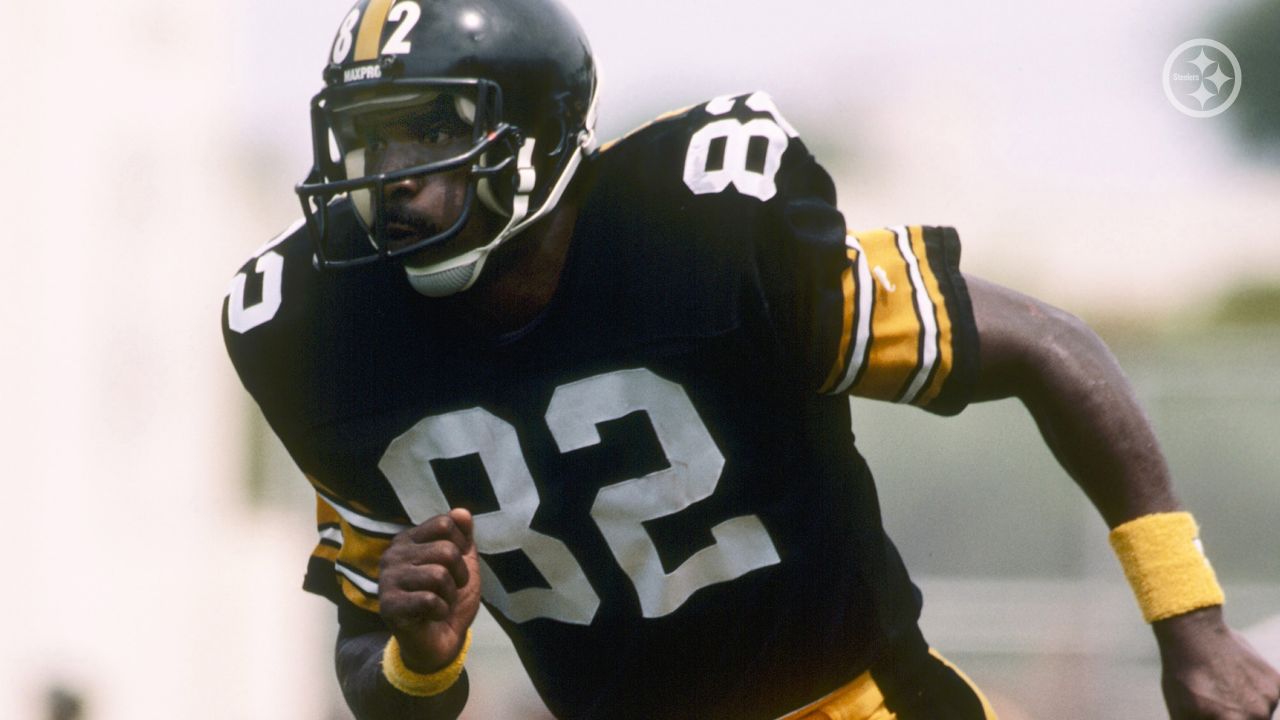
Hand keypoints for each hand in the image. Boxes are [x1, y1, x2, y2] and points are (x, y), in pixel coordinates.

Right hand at [379, 508, 481, 672]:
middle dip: (459, 575)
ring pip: (438, 575)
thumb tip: (460, 512)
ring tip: (440, 602)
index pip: (444, 523)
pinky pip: (429, 599)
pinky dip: (441, 610)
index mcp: (410, 539)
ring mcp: (387, 579)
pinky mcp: (388, 605)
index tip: (454, 566)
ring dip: (450, 595)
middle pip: (446, 550)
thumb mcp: (464, 563)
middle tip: (449, 590)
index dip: (461, 547)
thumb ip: (463, 536)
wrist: (441, 641)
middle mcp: (393, 554)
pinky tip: (431, 615)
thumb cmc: (449, 598)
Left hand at [1154, 607, 1279, 718]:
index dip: (1222, 719)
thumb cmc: (1184, 677)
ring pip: (1260, 716)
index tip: (1219, 715)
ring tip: (1224, 690)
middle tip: (1219, 704)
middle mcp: (1256, 716)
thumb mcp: (1182, 713)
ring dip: (1246, 710)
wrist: (1196, 635)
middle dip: (1233, 717)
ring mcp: (1268, 700)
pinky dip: (1255, 694)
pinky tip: (1236, 679)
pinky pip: (1269, 698)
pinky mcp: (1276, 683)